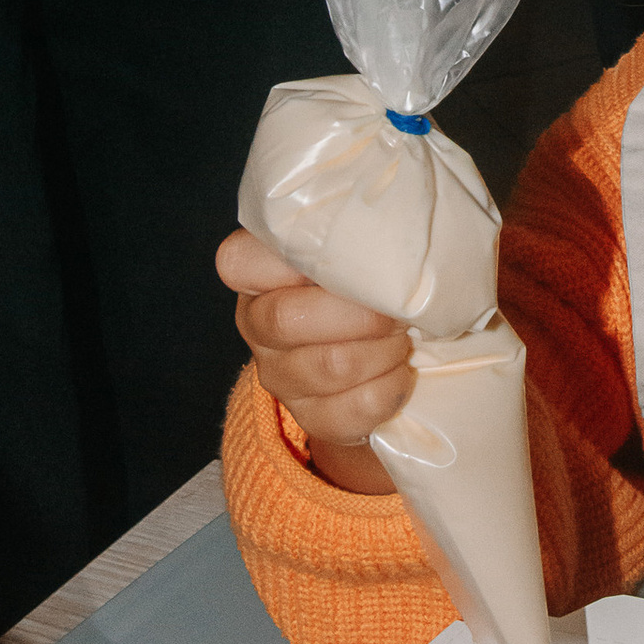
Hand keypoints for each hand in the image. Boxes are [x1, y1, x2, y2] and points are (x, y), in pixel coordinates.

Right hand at [216, 231, 403, 494]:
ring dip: (383, 350)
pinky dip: (391, 388)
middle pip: (286, 319)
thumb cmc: (370, 272)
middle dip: (359, 313)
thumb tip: (392, 230)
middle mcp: (256, 322)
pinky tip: (401, 370)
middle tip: (398, 305)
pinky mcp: (310, 417)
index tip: (345, 255)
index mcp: (255, 269)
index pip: (238, 261)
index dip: (292, 258)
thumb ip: (359, 226)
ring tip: (404, 334)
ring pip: (329, 366)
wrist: (380, 341)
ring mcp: (278, 375)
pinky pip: (352, 410)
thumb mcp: (358, 240)